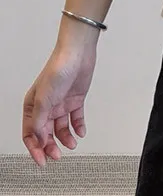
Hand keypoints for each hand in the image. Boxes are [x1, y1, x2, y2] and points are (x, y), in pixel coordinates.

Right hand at [22, 42, 96, 165]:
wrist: (78, 54)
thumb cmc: (57, 69)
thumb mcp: (43, 99)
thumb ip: (39, 122)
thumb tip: (40, 141)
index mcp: (33, 106)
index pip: (30, 133)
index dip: (35, 148)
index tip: (42, 161)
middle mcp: (46, 106)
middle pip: (46, 134)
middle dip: (50, 146)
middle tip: (57, 156)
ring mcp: (61, 103)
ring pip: (61, 128)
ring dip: (65, 138)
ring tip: (72, 144)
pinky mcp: (76, 100)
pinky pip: (76, 118)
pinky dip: (78, 127)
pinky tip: (80, 132)